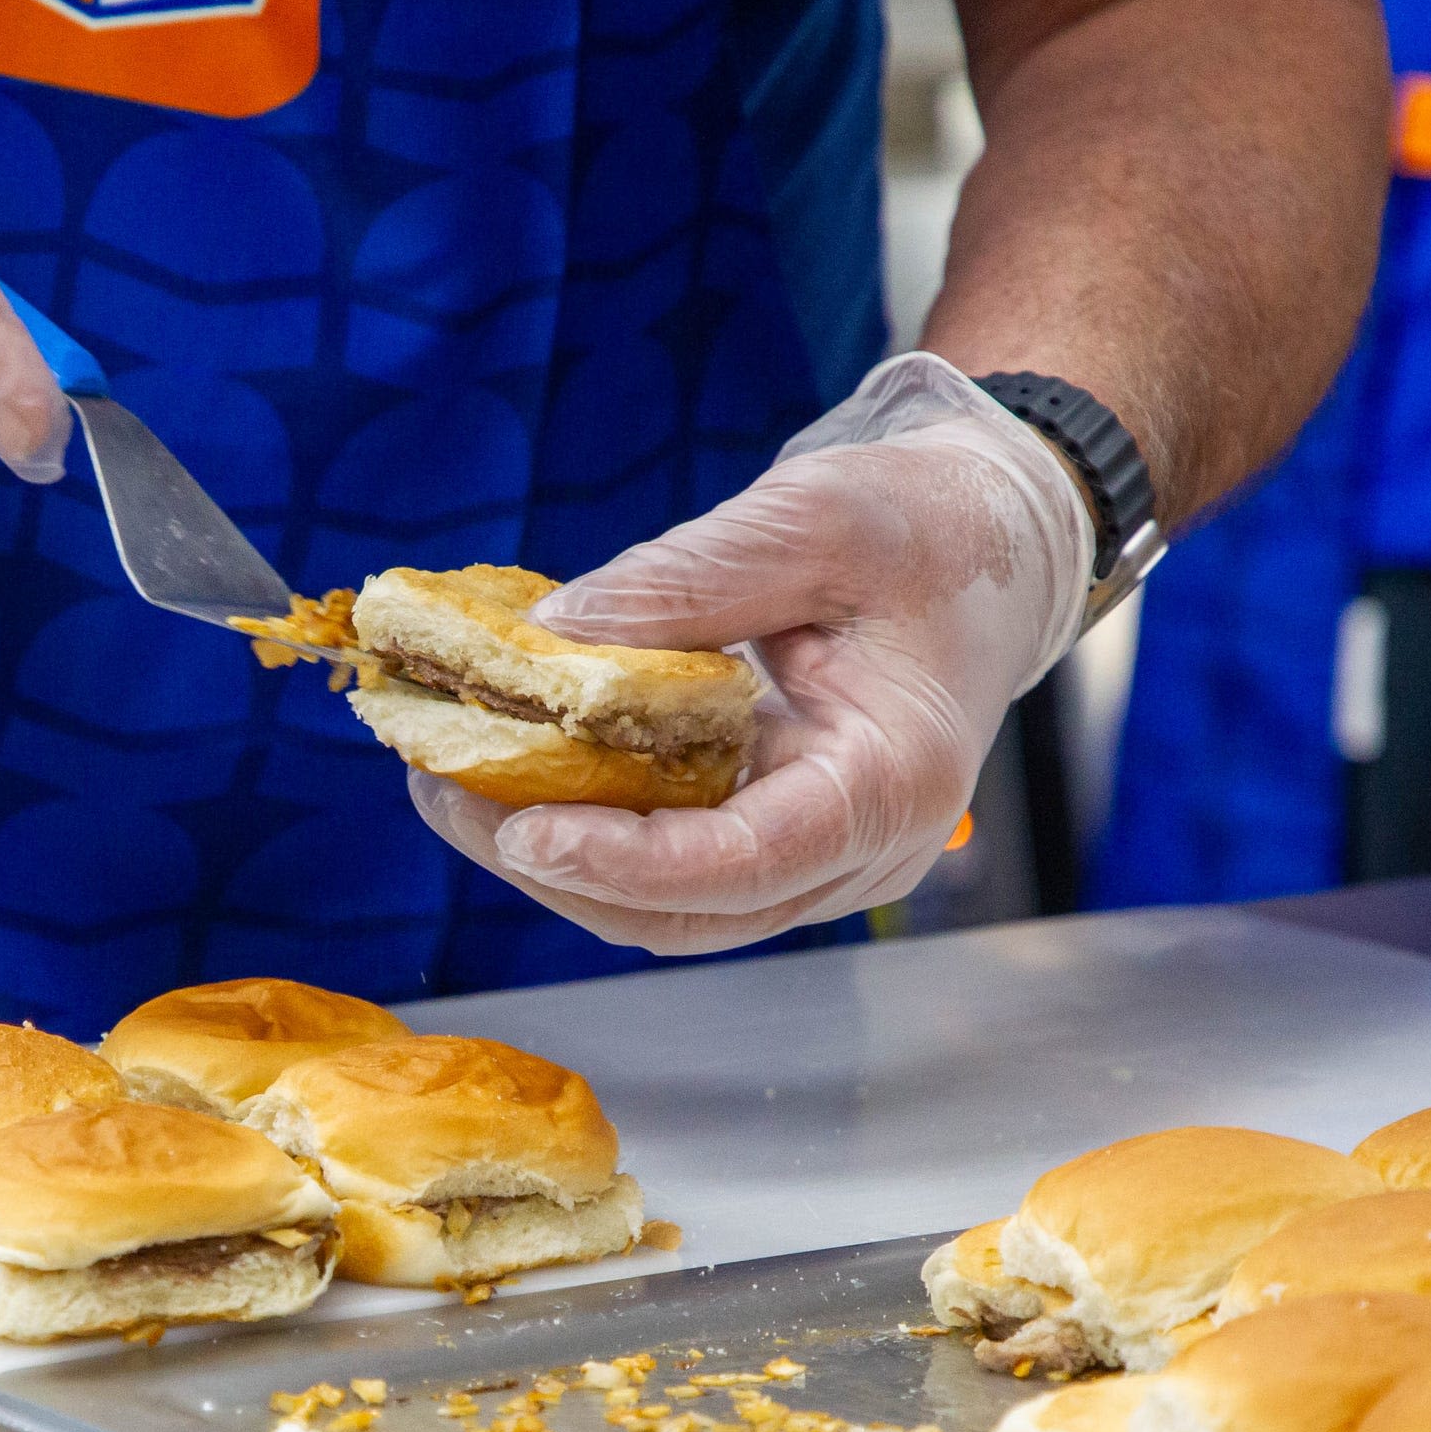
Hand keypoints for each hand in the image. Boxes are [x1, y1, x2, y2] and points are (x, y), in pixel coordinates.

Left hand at [408, 354, 1096, 951]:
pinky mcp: (773, 835)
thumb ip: (686, 579)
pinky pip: (667, 862)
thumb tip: (551, 635)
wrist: (990, 549)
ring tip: (446, 776)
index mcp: (890, 781)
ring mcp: (817, 858)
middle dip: (552, 868)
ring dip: (551, 858)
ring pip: (664, 905)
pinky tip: (509, 766)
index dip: (624, 862)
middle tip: (440, 788)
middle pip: (685, 912)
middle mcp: (859, 850)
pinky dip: (584, 826)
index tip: (523, 833)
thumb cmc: (924, 530)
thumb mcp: (814, 519)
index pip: (744, 863)